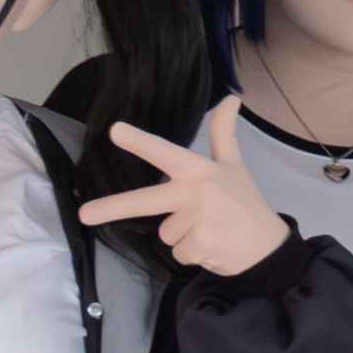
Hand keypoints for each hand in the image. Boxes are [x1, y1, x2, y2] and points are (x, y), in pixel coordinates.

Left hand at [72, 108, 289, 283]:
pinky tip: (213, 247)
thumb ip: (224, 133)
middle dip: (111, 207)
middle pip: (144, 201)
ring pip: (165, 233)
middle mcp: (196, 192)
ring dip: (182, 236)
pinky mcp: (199, 247)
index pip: (165, 152)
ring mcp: (197, 221)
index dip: (140, 141)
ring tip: (210, 231)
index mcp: (199, 169)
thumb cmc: (246, 202)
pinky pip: (177, 252)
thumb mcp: (236, 165)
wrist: (269, 248)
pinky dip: (192, 253)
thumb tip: (232, 98)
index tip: (115, 131)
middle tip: (84, 214)